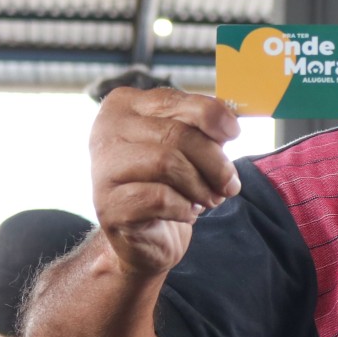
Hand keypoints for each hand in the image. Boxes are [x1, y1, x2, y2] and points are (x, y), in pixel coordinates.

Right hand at [90, 87, 241, 276]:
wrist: (146, 236)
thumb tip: (229, 124)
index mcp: (126, 105)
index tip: (235, 133)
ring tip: (209, 199)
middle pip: (176, 134)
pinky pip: (160, 199)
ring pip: (167, 164)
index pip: (174, 100)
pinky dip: (184, 208)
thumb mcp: (188, 148)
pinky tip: (186, 213)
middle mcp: (107, 130)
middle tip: (230, 184)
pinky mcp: (109, 205)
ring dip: (200, 187)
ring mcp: (103, 168)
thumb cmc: (169, 183)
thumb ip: (203, 129)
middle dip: (214, 162)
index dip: (212, 115)